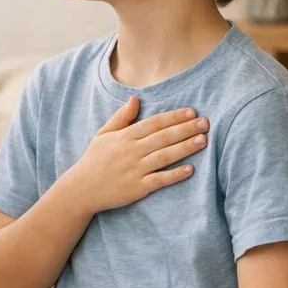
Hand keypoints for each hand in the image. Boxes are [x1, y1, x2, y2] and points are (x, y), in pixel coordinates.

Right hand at [66, 95, 208, 214]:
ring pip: (164, 156)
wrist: (81, 189)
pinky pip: (159, 180)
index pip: (154, 123)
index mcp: (124, 136)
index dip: (173, 117)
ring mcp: (134, 170)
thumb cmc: (94, 160)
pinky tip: (190, 169)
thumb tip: (135, 99)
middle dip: (185, 129)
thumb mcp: (103, 134)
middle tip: (206, 123)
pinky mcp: (137, 188)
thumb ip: (121, 117)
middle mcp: (131, 151)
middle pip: (163, 137)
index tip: (192, 112)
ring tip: (203, 141)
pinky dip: (174, 175)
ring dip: (185, 148)